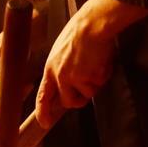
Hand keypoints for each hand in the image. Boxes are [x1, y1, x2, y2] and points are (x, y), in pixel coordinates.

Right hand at [0, 7, 48, 102]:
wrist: (31, 26)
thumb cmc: (17, 41)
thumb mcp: (7, 63)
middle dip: (3, 99)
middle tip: (19, 99)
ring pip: (0, 89)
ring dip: (13, 91)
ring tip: (27, 87)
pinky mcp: (5, 68)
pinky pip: (8, 83)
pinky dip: (17, 86)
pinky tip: (28, 84)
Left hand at [35, 13, 114, 127]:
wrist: (91, 24)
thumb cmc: (78, 32)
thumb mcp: (61, 51)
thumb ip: (61, 68)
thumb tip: (68, 83)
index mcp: (50, 68)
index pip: (43, 95)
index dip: (43, 111)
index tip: (44, 122)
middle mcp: (60, 76)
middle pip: (69, 102)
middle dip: (80, 98)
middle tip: (89, 85)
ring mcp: (75, 78)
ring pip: (88, 93)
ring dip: (95, 82)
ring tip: (95, 62)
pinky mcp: (90, 77)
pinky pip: (101, 83)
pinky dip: (104, 74)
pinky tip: (101, 59)